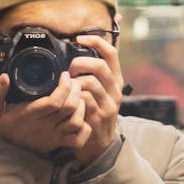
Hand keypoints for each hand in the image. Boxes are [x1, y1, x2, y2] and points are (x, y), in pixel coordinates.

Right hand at [0, 71, 91, 154]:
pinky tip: (81, 116)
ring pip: (77, 121)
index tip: (64, 75)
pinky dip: (85, 128)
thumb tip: (4, 77)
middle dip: (76, 90)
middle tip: (73, 81)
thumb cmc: (1, 127)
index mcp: (29, 115)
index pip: (54, 102)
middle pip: (70, 108)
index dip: (64, 87)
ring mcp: (53, 136)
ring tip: (77, 95)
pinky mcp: (58, 143)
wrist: (5, 153)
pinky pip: (79, 139)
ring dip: (81, 105)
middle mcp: (44, 126)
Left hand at [68, 35, 124, 165]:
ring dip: (73, 83)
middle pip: (99, 66)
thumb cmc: (96, 112)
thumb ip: (97, 71)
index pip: (111, 53)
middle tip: (69, 71)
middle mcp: (115, 91)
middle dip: (79, 64)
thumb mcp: (103, 91)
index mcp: (116, 80)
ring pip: (90, 83)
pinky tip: (68, 101)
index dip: (96, 42)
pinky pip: (83, 101)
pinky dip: (73, 98)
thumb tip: (89, 44)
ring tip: (67, 88)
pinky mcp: (97, 118)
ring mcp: (108, 105)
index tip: (79, 39)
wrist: (100, 144)